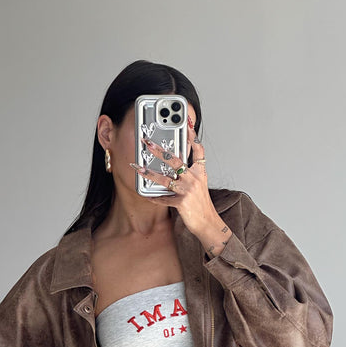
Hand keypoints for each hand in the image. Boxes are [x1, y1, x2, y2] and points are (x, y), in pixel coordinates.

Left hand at [129, 116, 231, 255]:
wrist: (208, 222)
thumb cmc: (201, 204)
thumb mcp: (200, 184)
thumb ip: (191, 171)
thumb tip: (177, 162)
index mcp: (199, 172)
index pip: (197, 150)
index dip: (192, 136)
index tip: (185, 123)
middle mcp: (194, 178)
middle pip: (175, 160)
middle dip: (159, 150)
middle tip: (147, 143)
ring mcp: (188, 190)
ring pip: (165, 179)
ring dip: (149, 174)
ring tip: (138, 168)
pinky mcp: (181, 203)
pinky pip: (163, 199)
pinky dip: (154, 198)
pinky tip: (145, 195)